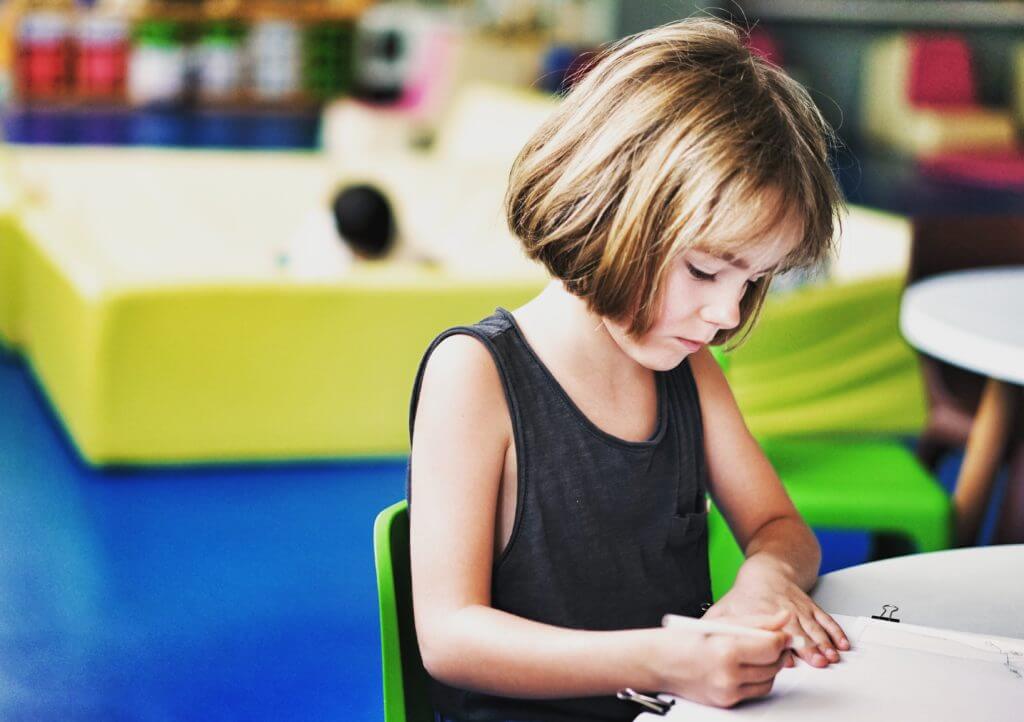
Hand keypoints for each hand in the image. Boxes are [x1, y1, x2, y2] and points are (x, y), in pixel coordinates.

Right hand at [650, 610, 792, 707]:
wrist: (660, 662)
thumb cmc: (684, 640)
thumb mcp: (721, 622)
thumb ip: (757, 622)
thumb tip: (783, 619)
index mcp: (726, 650)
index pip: (770, 646)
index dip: (781, 638)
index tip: (783, 633)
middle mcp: (728, 675)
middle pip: (773, 665)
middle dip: (778, 652)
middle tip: (775, 641)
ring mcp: (728, 691)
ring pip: (768, 681)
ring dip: (770, 667)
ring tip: (759, 653)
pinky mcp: (728, 702)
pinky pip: (755, 691)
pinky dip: (757, 679)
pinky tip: (747, 666)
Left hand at [704, 561, 849, 667]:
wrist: (768, 569)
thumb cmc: (746, 594)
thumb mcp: (726, 607)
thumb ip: (715, 625)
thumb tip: (698, 639)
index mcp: (762, 612)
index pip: (771, 631)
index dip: (780, 645)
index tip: (788, 659)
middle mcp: (783, 611)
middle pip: (797, 631)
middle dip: (809, 647)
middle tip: (818, 661)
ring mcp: (799, 609)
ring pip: (814, 627)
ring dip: (824, 643)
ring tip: (830, 656)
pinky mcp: (811, 607)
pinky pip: (826, 620)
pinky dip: (835, 632)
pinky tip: (841, 643)